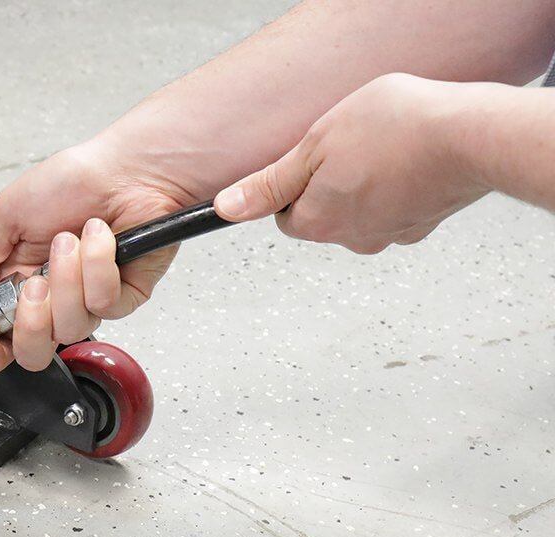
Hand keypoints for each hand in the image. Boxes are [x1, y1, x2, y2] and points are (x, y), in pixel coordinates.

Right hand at [0, 139, 194, 373]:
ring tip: (69, 240)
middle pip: (33, 352)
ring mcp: (88, 302)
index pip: (0, 337)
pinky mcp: (124, 298)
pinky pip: (104, 304)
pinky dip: (97, 266)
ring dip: (66, 279)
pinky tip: (99, 237)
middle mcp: (53, 299)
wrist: (126, 169)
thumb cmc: (73, 181)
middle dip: (30, 323)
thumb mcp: (8, 211)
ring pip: (69, 327)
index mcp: (19, 283)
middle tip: (34, 285)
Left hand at [214, 73, 488, 252]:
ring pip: (362, 211)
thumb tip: (228, 207)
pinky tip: (411, 160)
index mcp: (319, 223)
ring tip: (386, 149)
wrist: (475, 136)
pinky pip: (398, 206)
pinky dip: (400, 186)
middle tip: (354, 147)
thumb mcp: (316, 144)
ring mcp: (391, 234)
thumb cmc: (398, 131)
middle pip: (324, 215)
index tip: (315, 158)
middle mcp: (353, 239)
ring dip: (367, 184)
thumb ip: (271, 182)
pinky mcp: (423, 224)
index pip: (287, 215)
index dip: (297, 183)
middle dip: (332, 184)